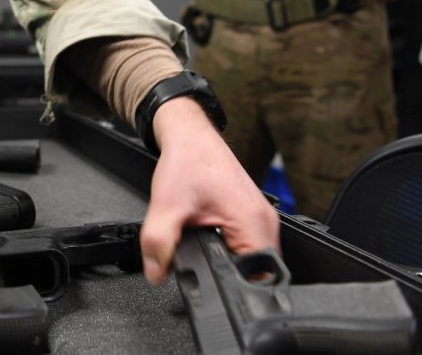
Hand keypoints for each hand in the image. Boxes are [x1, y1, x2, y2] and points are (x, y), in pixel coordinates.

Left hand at [139, 96, 279, 283]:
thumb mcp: (166, 208)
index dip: (232, 285)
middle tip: (201, 258)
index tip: (210, 278)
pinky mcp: (254, 216)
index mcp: (253, 222)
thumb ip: (158, 245)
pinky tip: (210, 239)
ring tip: (204, 245)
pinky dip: (229, 249)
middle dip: (227, 274)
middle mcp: (265, 221)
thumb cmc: (187, 161)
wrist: (191, 137)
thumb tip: (156, 274)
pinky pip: (248, 245)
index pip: (259, 276)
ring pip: (253, 259)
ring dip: (228, 260)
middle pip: (257, 270)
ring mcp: (262, 218)